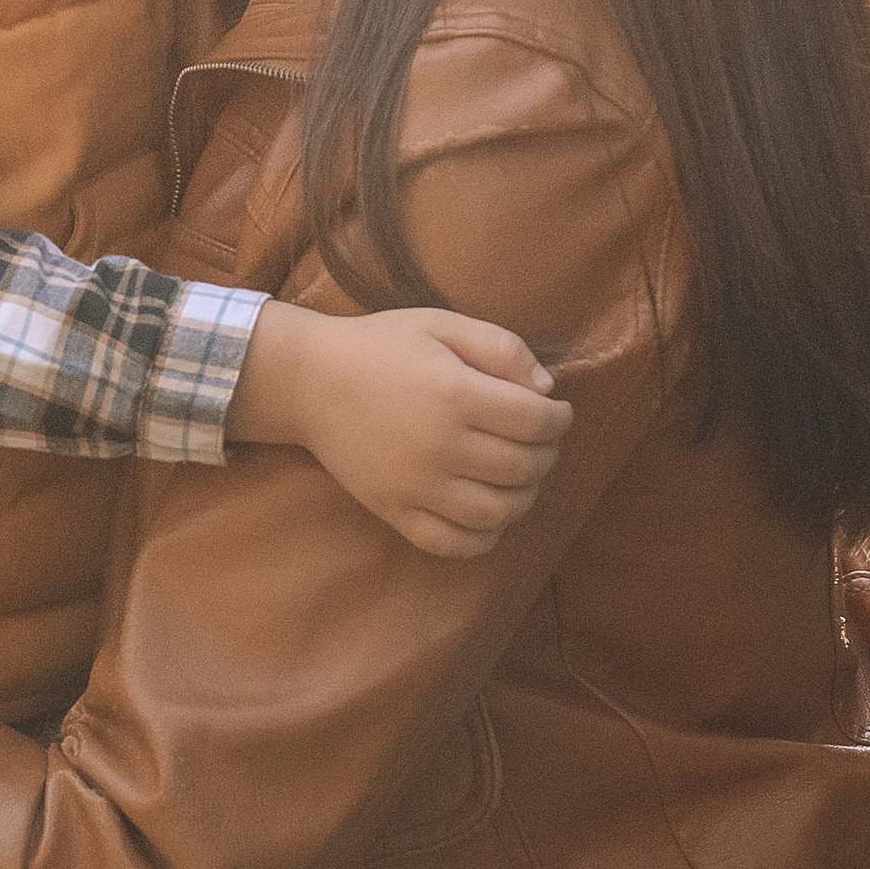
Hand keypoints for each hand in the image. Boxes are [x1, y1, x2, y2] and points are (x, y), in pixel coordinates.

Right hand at [228, 303, 571, 559]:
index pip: (537, 422)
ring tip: (519, 476)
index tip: (557, 412)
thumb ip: (502, 348)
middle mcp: (439, 447)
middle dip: (546, 454)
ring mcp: (416, 487)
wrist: (310, 381)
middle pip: (524, 468)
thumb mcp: (442, 324)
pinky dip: (484, 536)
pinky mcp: (395, 512)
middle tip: (539, 441)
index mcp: (455, 395)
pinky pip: (454, 544)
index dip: (560, 419)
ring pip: (498, 513)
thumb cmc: (381, 346)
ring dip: (524, 497)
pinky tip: (488, 511)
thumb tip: (547, 390)